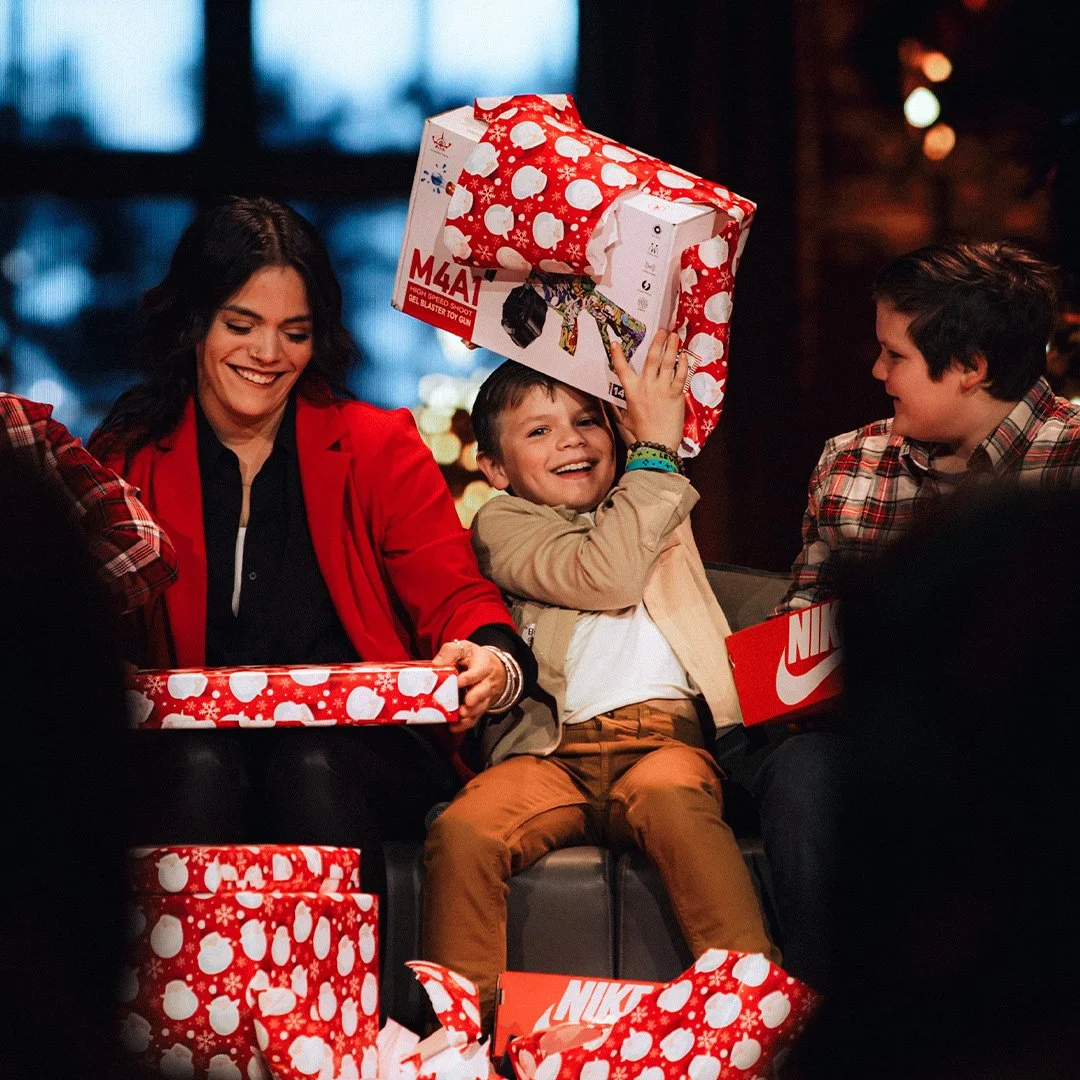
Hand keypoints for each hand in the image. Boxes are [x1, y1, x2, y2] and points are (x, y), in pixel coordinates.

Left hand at [431, 639, 507, 730]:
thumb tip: (436, 664)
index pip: (478, 672)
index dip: (469, 677)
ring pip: (480, 707)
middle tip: (466, 703)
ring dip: (470, 713)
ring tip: (460, 715)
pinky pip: (475, 718)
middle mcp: (486, 682)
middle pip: (484, 691)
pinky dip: (465, 724)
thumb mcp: (464, 648)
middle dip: (475, 698)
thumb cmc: (475, 658)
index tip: (459, 681)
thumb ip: (450, 652)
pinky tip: (454, 727)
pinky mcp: (480, 708)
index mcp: (482, 666)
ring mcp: (485, 697)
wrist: (493, 668)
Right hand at [609, 329, 686, 453]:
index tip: (614, 343)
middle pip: (652, 358)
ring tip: (675, 336)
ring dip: (672, 347)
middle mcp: (646, 386)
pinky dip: (683, 364)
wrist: (657, 444)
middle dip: (657, 342)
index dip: (617, 355)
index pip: (622, 369)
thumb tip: (614, 403)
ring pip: (668, 362)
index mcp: (631, 391)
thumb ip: (621, 407)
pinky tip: (685, 356)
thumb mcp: (626, 418)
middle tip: (662, 331)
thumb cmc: (641, 434)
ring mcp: (662, 389)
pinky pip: (681, 375)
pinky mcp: (676, 394)